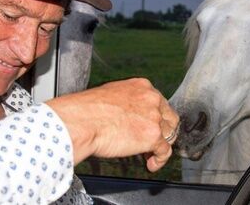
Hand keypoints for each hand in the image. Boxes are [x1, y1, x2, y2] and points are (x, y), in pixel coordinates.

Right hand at [46, 78, 179, 171]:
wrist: (81, 121)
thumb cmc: (87, 110)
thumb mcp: (111, 94)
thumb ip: (126, 102)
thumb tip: (126, 114)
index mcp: (142, 86)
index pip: (159, 103)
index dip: (156, 117)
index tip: (149, 126)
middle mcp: (151, 99)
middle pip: (169, 118)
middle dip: (162, 131)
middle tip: (152, 141)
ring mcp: (154, 117)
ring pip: (168, 135)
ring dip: (160, 146)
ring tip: (148, 154)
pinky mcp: (152, 136)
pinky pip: (164, 151)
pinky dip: (160, 160)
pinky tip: (151, 164)